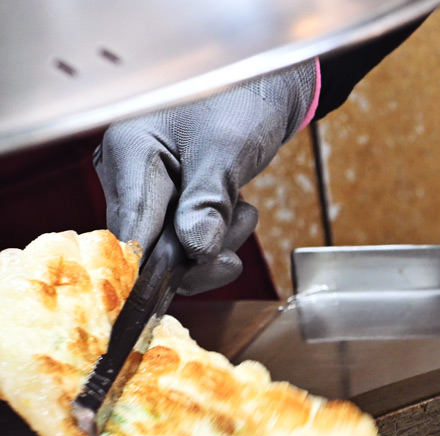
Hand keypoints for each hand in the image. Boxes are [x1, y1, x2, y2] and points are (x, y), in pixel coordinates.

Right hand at [96, 60, 318, 293]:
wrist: (262, 92)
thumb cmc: (239, 102)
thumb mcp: (227, 150)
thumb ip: (208, 201)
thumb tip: (195, 250)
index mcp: (128, 152)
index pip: (130, 229)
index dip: (152, 267)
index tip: (176, 289)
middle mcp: (127, 174)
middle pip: (148, 248)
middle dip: (198, 252)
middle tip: (236, 225)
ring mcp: (146, 191)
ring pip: (171, 252)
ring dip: (215, 244)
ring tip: (241, 208)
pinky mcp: (168, 204)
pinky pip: (185, 243)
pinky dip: (217, 237)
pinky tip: (235, 210)